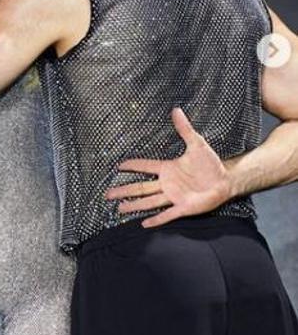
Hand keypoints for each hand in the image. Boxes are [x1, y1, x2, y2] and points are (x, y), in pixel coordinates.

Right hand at [105, 107, 230, 227]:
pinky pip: (167, 215)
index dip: (132, 166)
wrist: (225, 180)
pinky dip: (156, 220)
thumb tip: (176, 110)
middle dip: (124, 191)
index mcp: (167, 169)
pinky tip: (144, 224)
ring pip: (149, 202)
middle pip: (140, 188)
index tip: (118, 166)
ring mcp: (174, 196)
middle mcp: (167, 184)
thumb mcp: (197, 143)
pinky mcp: (183, 207)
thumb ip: (184, 128)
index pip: (145, 167)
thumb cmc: (210, 163)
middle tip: (108, 194)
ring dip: (134, 205)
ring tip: (119, 209)